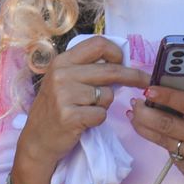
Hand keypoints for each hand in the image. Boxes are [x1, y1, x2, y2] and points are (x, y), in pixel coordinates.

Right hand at [14, 37, 148, 179]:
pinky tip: (83, 121)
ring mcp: (64, 95)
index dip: (116, 52)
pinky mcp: (70, 116)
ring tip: (86, 109)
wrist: (37, 140)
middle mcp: (61, 74)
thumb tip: (121, 63)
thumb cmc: (55, 108)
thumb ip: (86, 69)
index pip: (98, 44)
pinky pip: (101, 114)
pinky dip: (98, 119)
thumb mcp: (63, 81)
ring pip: (107, 95)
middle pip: (110, 70)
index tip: (124, 61)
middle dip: (133, 76)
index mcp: (62, 61)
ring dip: (104, 105)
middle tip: (145, 81)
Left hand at [128, 58, 183, 183]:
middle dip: (145, 113)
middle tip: (135, 103)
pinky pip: (172, 156)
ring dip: (145, 128)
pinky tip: (161, 136)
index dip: (166, 96)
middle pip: (167, 124)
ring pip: (164, 141)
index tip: (149, 89)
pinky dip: (166, 145)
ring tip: (136, 116)